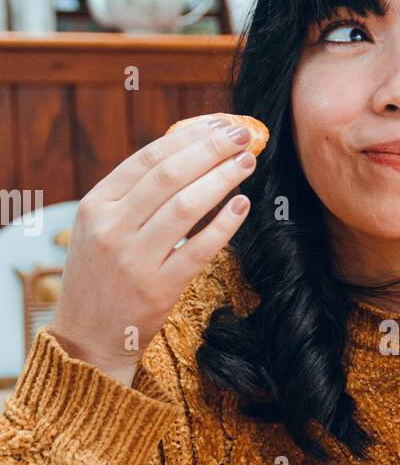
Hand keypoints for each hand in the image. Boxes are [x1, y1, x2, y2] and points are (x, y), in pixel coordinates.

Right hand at [49, 115, 255, 383]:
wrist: (87, 339)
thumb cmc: (101, 276)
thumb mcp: (100, 228)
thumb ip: (132, 194)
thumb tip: (187, 151)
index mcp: (95, 206)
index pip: (147, 159)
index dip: (189, 138)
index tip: (220, 125)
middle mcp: (111, 229)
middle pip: (169, 176)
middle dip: (211, 149)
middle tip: (243, 136)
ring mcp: (134, 260)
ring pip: (185, 206)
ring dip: (222, 178)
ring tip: (247, 162)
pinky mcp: (158, 289)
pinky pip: (199, 248)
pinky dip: (224, 223)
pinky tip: (242, 204)